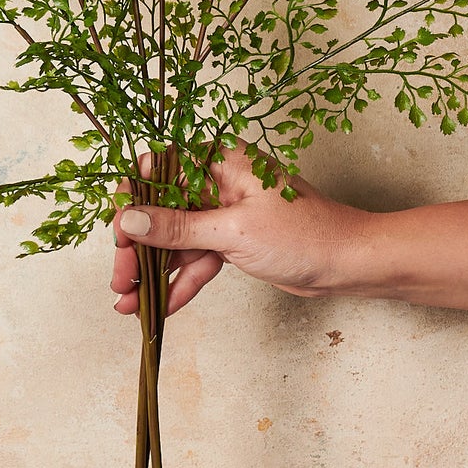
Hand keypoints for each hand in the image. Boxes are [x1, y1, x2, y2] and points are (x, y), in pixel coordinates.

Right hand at [110, 144, 376, 317]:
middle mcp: (218, 181)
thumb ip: (177, 226)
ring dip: (152, 271)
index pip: (158, 173)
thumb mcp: (233, 231)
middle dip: (137, 247)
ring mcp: (225, 212)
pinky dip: (180, 282)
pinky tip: (159, 307)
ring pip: (176, 239)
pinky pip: (196, 258)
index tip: (118, 238)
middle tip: (120, 280)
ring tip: (126, 303)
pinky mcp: (233, 240)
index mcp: (220, 160)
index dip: (132, 204)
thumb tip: (129, 218)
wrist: (349, 264)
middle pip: (161, 210)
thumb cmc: (305, 234)